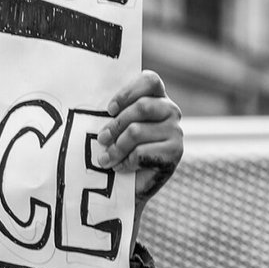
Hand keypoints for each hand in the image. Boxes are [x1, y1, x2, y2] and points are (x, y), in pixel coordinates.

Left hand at [95, 69, 181, 221]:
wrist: (130, 187)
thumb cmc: (119, 150)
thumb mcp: (115, 125)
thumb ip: (115, 111)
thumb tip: (92, 102)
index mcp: (157, 97)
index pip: (150, 80)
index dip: (128, 92)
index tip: (110, 109)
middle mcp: (170, 111)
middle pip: (142, 107)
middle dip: (116, 125)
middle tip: (102, 139)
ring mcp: (176, 131)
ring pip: (137, 131)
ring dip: (117, 147)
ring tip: (106, 158)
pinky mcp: (175, 152)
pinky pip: (142, 152)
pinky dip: (126, 162)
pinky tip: (121, 167)